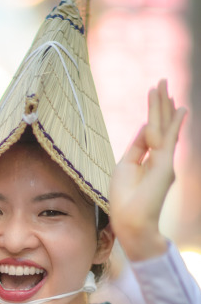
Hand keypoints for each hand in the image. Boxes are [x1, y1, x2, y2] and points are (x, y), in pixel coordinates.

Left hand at [109, 80, 186, 260]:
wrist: (131, 220)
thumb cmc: (124, 200)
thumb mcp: (126, 167)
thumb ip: (138, 147)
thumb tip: (146, 126)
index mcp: (147, 162)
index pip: (149, 135)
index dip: (150, 117)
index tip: (153, 100)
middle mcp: (159, 160)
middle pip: (160, 126)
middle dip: (160, 105)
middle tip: (162, 83)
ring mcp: (164, 161)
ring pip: (164, 126)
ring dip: (163, 105)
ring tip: (162, 84)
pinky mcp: (166, 164)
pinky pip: (168, 137)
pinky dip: (171, 120)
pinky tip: (178, 107)